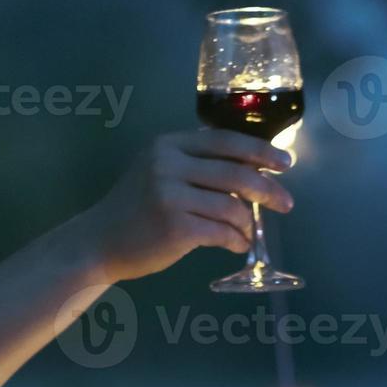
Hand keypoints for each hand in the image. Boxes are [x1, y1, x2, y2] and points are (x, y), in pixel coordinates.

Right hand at [81, 130, 294, 282]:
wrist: (99, 241)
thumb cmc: (137, 208)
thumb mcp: (158, 170)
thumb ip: (196, 164)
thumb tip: (253, 169)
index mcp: (168, 145)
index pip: (225, 141)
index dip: (260, 151)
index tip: (285, 163)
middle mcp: (167, 164)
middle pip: (235, 173)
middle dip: (268, 189)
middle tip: (286, 203)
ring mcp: (169, 195)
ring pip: (232, 206)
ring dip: (248, 223)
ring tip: (248, 233)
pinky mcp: (174, 227)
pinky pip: (222, 232)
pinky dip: (237, 241)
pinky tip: (238, 246)